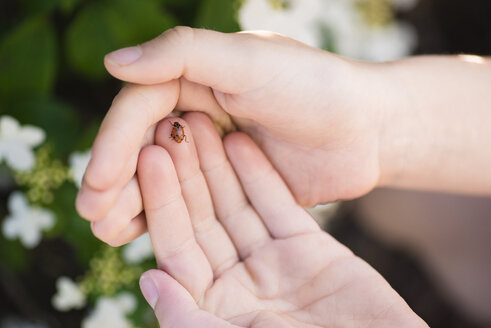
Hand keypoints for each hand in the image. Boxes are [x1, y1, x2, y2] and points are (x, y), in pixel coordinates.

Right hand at [77, 27, 383, 244]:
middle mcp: (195, 112)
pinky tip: (139, 236)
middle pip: (142, 146)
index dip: (114, 144)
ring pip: (160, 178)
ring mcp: (210, 152)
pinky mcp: (228, 184)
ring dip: (131, 203)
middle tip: (91, 213)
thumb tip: (113, 62)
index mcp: (193, 75)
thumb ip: (183, 53)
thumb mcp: (250, 60)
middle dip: (114, 180)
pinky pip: (188, 201)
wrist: (365, 128)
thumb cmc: (313, 87)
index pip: (140, 109)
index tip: (97, 181)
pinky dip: (163, 216)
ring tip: (107, 231)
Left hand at [136, 112, 426, 327]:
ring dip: (217, 163)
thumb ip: (186, 318)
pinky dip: (259, 173)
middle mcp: (238, 281)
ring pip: (236, 204)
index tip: (149, 157)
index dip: (162, 200)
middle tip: (173, 126)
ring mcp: (273, 263)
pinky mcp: (309, 250)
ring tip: (201, 121)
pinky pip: (277, 204)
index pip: (177, 244)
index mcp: (212, 307)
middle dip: (187, 172)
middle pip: (204, 218)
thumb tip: (149, 279)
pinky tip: (240, 139)